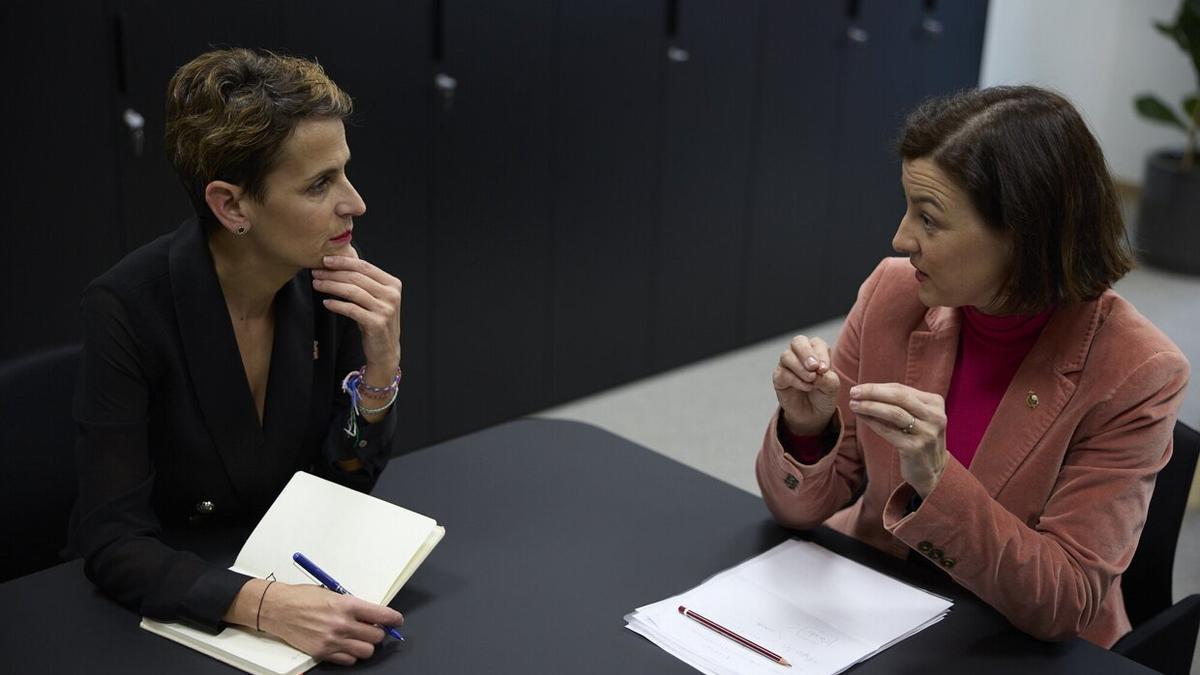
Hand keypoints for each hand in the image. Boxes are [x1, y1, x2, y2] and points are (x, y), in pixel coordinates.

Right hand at [258, 582, 403, 664]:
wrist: (278, 609)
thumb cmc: (303, 597)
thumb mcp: (333, 593)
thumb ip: (354, 605)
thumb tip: (372, 614)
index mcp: (347, 604)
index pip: (382, 615)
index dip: (394, 620)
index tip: (397, 621)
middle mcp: (342, 624)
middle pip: (377, 636)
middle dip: (379, 632)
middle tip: (374, 628)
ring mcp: (333, 640)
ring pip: (366, 651)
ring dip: (366, 645)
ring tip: (359, 638)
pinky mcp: (323, 653)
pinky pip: (349, 660)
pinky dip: (351, 655)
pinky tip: (346, 646)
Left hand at [312, 248, 402, 370]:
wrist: (386, 350)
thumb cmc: (375, 321)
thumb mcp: (375, 299)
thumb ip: (364, 282)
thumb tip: (336, 264)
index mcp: (393, 284)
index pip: (365, 266)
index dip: (343, 262)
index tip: (325, 260)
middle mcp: (392, 295)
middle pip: (357, 278)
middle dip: (333, 273)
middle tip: (316, 272)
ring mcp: (385, 309)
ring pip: (352, 292)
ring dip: (331, 286)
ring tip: (317, 284)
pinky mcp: (377, 323)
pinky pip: (351, 309)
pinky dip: (336, 305)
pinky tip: (326, 302)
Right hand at [772, 335, 839, 435]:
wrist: (814, 414)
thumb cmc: (824, 395)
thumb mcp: (832, 386)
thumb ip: (827, 377)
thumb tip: (815, 372)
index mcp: (816, 350)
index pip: (816, 343)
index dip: (820, 354)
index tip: (825, 370)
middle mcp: (800, 354)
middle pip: (798, 342)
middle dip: (806, 353)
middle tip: (814, 367)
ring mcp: (787, 365)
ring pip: (787, 356)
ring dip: (800, 368)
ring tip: (812, 380)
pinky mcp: (779, 378)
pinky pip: (783, 373)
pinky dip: (796, 380)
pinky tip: (806, 387)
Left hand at [848, 383, 947, 496]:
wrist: (932, 471)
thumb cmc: (918, 438)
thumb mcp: (918, 416)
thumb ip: (900, 403)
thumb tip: (868, 390)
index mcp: (935, 403)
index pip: (901, 389)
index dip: (877, 387)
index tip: (858, 388)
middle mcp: (934, 416)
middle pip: (899, 397)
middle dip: (873, 392)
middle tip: (853, 392)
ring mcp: (926, 432)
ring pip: (894, 413)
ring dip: (870, 406)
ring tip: (853, 405)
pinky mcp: (915, 447)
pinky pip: (889, 431)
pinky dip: (873, 422)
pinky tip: (861, 418)